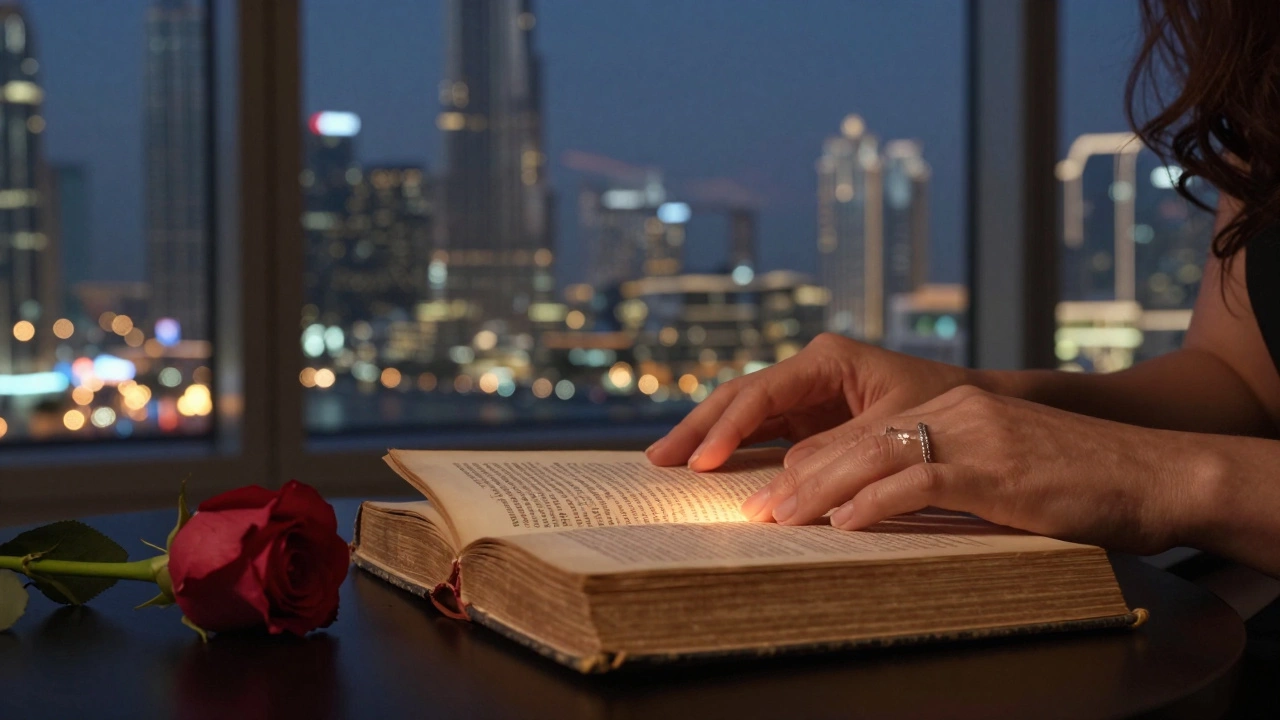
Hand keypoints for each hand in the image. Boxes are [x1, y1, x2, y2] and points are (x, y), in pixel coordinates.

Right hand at [646, 333, 975, 470]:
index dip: (728, 427)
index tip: (702, 460)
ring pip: (743, 414)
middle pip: (739, 397)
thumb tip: (785, 478)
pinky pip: (761, 434)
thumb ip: (841, 450)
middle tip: (659, 458)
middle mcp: (809, 372)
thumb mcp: (893, 430)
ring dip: (706, 438)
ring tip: (665, 461)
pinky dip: (732, 451)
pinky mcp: (808, 421)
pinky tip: (703, 468)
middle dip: (699, 427)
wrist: (974, 412)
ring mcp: (805, 396)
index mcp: (828, 359)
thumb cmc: (942, 411)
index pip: (763, 392)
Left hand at [739, 385, 1211, 553]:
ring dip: (820, 489)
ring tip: (780, 516)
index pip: (867, 431)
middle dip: (801, 474)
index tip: (776, 490)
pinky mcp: (995, 469)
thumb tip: (887, 506)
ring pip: (875, 455)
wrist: (1155, 473)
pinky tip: (844, 523)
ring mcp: (975, 435)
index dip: (816, 460)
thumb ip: (948, 476)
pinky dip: (876, 502)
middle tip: (758, 506)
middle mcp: (958, 411)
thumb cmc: (1079, 480)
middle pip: (858, 439)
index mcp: (956, 407)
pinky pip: (920, 482)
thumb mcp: (1003, 469)